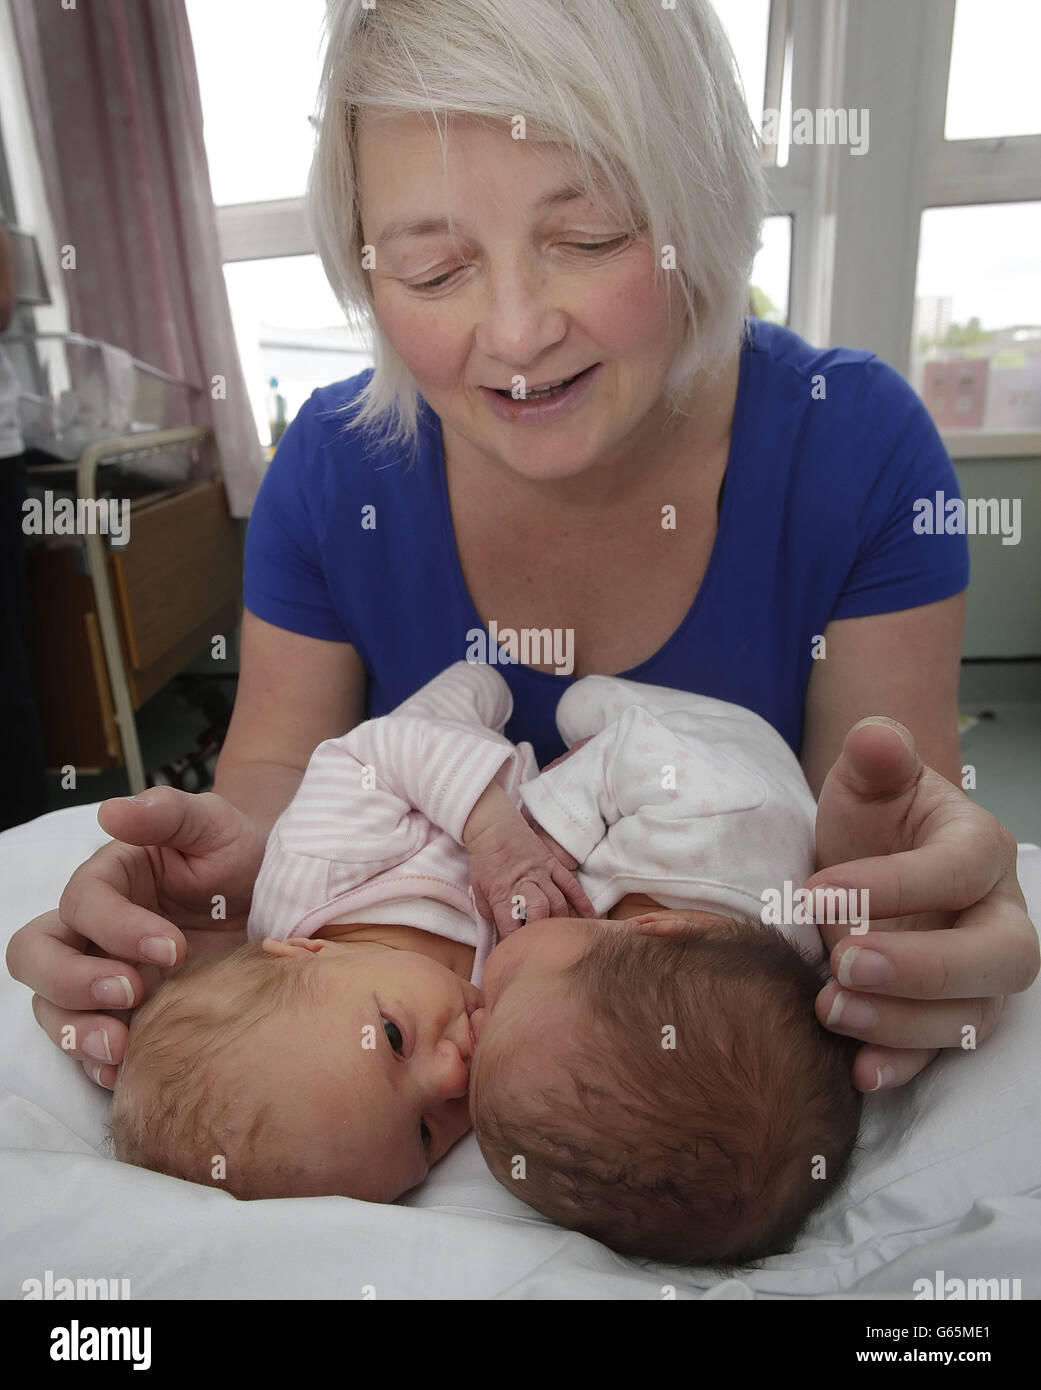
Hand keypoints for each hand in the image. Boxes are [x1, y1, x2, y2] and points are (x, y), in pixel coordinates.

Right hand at [6, 788, 266, 1088]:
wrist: (275, 896)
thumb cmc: (237, 852)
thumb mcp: (213, 823)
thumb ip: (166, 813)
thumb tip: (112, 811)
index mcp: (107, 879)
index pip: (82, 904)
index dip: (117, 928)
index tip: (173, 946)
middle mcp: (92, 930)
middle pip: (37, 957)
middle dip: (72, 982)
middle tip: (131, 992)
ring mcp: (104, 975)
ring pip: (51, 1006)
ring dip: (76, 1030)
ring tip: (121, 1047)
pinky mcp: (127, 1014)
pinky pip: (86, 1046)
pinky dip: (96, 1063)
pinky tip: (125, 1071)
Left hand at [464, 782, 594, 935]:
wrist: (493, 828)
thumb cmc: (485, 861)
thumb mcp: (478, 890)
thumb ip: (490, 913)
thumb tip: (502, 932)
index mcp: (503, 893)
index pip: (511, 925)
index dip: (515, 942)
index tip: (518, 955)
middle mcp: (525, 884)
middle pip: (542, 910)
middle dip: (545, 931)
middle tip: (546, 945)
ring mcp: (542, 873)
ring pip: (559, 900)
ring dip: (563, 920)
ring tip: (566, 936)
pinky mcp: (552, 864)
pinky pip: (571, 884)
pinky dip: (581, 901)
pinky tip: (588, 916)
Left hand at [807, 717, 1038, 1091]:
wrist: (867, 855)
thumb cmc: (875, 815)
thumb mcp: (870, 778)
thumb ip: (877, 754)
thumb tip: (875, 736)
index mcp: (981, 848)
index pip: (958, 871)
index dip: (893, 884)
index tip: (816, 891)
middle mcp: (998, 916)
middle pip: (997, 957)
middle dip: (923, 968)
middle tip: (845, 962)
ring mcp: (979, 974)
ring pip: (973, 1014)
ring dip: (903, 1022)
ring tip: (830, 1007)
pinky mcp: (948, 1014)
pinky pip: (940, 1051)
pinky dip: (904, 1064)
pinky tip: (860, 1071)